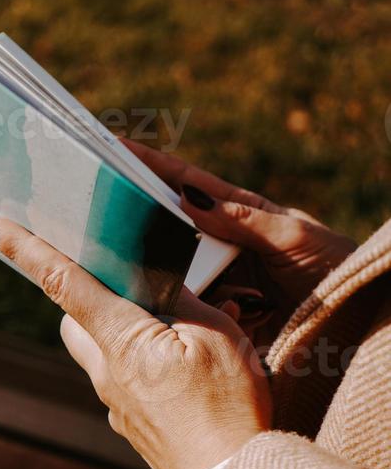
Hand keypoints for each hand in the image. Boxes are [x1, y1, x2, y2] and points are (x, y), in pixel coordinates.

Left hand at [0, 217, 271, 468]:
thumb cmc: (228, 409)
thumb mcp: (217, 336)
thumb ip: (183, 299)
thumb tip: (157, 278)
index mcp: (121, 340)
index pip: (63, 282)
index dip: (27, 249)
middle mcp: (106, 374)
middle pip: (74, 320)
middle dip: (85, 295)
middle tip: (126, 284)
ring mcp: (116, 406)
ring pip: (99, 353)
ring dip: (118, 333)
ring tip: (173, 332)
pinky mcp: (131, 426)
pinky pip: (122, 383)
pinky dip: (138, 366)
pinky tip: (180, 374)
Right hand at [124, 140, 356, 314]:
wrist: (358, 322)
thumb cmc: (334, 269)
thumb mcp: (292, 238)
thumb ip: (241, 218)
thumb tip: (189, 196)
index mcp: (241, 215)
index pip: (189, 185)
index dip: (153, 166)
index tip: (115, 147)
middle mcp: (226, 246)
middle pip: (173, 234)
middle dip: (147, 231)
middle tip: (111, 225)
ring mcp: (225, 282)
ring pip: (180, 277)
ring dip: (175, 281)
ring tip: (168, 279)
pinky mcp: (226, 317)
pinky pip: (196, 312)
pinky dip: (195, 313)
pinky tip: (204, 314)